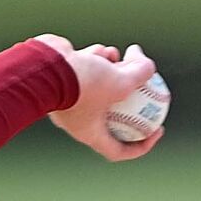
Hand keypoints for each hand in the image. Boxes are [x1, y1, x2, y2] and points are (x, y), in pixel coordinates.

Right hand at [33, 35, 162, 161]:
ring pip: (100, 86)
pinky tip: (104, 50)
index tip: (157, 129)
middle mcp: (78, 119)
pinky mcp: (63, 78)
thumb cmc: (82, 83)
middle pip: (113, 114)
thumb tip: (150, 66)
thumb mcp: (121, 82)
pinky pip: (86, 71)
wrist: (43, 64)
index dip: (142, 145)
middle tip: (147, 89)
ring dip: (115, 71)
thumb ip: (140, 74)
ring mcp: (69, 98)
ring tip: (122, 58)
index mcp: (89, 133)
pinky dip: (97, 61)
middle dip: (131, 99)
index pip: (119, 150)